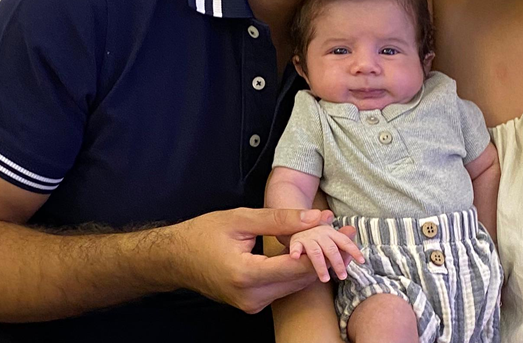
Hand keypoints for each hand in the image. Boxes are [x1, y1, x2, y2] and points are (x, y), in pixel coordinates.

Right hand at [167, 207, 339, 313]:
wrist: (175, 258)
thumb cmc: (203, 234)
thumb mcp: (241, 218)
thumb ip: (281, 219)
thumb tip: (317, 217)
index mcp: (246, 275)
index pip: (297, 266)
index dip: (324, 249)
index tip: (346, 234)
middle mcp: (251, 297)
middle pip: (301, 279)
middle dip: (325, 256)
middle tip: (347, 236)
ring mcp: (252, 304)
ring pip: (294, 285)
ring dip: (314, 264)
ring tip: (333, 240)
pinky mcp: (252, 304)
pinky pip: (283, 288)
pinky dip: (297, 271)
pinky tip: (308, 252)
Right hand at [288, 224, 364, 282]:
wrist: (297, 227)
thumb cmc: (318, 237)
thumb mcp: (330, 239)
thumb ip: (342, 241)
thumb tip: (353, 232)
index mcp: (331, 233)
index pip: (344, 242)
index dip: (354, 251)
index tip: (362, 261)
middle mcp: (320, 233)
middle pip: (331, 249)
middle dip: (338, 264)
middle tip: (342, 277)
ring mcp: (308, 237)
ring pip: (316, 253)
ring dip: (320, 266)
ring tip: (325, 280)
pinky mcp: (296, 241)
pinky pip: (295, 246)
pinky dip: (295, 251)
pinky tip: (295, 258)